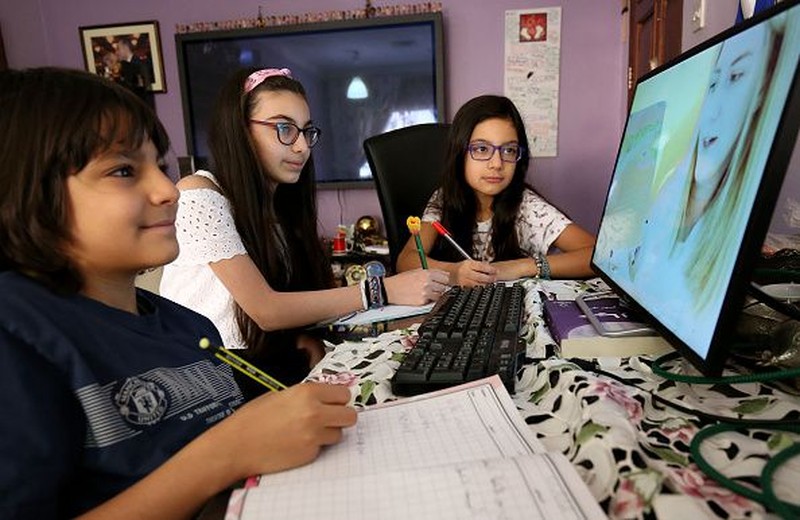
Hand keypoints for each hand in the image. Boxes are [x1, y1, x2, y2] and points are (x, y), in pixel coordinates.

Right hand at [213, 383, 356, 477]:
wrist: (236, 446)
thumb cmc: (252, 419)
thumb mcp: (279, 395)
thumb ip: (306, 396)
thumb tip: (325, 398)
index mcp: (307, 393)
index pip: (344, 394)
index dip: (338, 399)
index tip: (333, 402)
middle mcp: (315, 413)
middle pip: (350, 415)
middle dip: (341, 417)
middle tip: (329, 418)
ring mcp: (314, 436)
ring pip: (339, 434)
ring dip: (329, 433)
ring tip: (308, 432)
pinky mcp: (310, 454)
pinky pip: (323, 448)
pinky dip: (315, 446)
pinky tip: (297, 443)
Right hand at [384, 268, 448, 304]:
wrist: (390, 289)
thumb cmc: (401, 280)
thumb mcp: (416, 271)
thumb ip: (430, 273)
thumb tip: (442, 276)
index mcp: (426, 273)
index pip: (445, 276)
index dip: (444, 279)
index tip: (443, 281)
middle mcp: (427, 282)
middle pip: (444, 286)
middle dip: (441, 287)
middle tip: (435, 287)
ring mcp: (425, 292)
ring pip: (440, 295)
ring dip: (436, 294)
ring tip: (428, 292)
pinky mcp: (422, 302)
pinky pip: (431, 302)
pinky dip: (429, 300)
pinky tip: (422, 296)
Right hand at [453, 260, 496, 286]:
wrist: (448, 273)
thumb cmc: (460, 268)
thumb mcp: (469, 263)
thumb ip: (480, 266)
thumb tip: (492, 270)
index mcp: (468, 264)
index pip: (482, 266)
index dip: (491, 270)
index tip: (496, 271)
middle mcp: (465, 272)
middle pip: (481, 277)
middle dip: (490, 279)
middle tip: (494, 279)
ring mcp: (463, 281)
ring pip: (478, 285)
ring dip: (486, 285)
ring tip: (490, 284)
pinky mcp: (461, 288)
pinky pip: (473, 289)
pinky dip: (479, 289)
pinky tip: (482, 287)